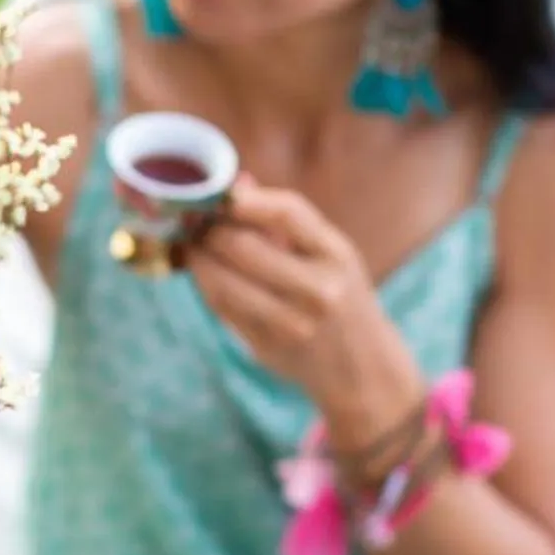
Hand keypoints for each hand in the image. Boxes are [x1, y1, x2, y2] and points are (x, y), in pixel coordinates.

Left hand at [189, 175, 421, 433]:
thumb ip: (285, 220)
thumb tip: (235, 186)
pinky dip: (205, 284)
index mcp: (338, 256)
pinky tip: (204, 271)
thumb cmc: (341, 295)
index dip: (245, 199)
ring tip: (193, 243)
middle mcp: (318, 291)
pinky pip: (221, 308)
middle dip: (210, 229)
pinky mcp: (266, 346)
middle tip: (195, 219)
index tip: (221, 194)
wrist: (361, 368)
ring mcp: (291, 324)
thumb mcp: (330, 253)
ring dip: (198, 257)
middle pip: (244, 247)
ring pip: (222, 281)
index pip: (288, 212)